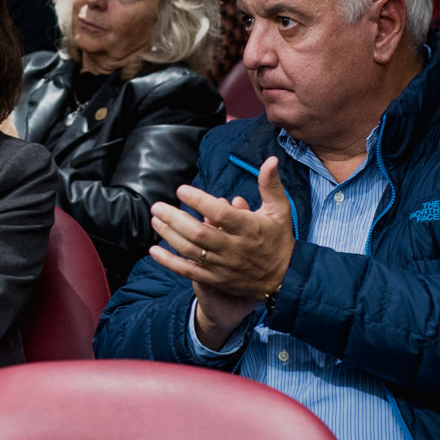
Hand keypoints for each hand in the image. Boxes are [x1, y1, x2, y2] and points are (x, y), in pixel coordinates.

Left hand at [147, 158, 296, 345]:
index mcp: (249, 227)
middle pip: (200, 233)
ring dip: (170, 235)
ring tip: (155, 220)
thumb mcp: (280, 210)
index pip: (221, 213)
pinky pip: (188, 271)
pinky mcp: (216, 279)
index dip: (199, 201)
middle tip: (157, 206)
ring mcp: (224, 265)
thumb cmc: (279, 239)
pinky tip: (154, 250)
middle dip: (175, 219)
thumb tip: (270, 160)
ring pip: (191, 251)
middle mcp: (234, 247)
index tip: (182, 190)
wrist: (285, 279)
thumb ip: (271, 185)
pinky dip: (169, 262)